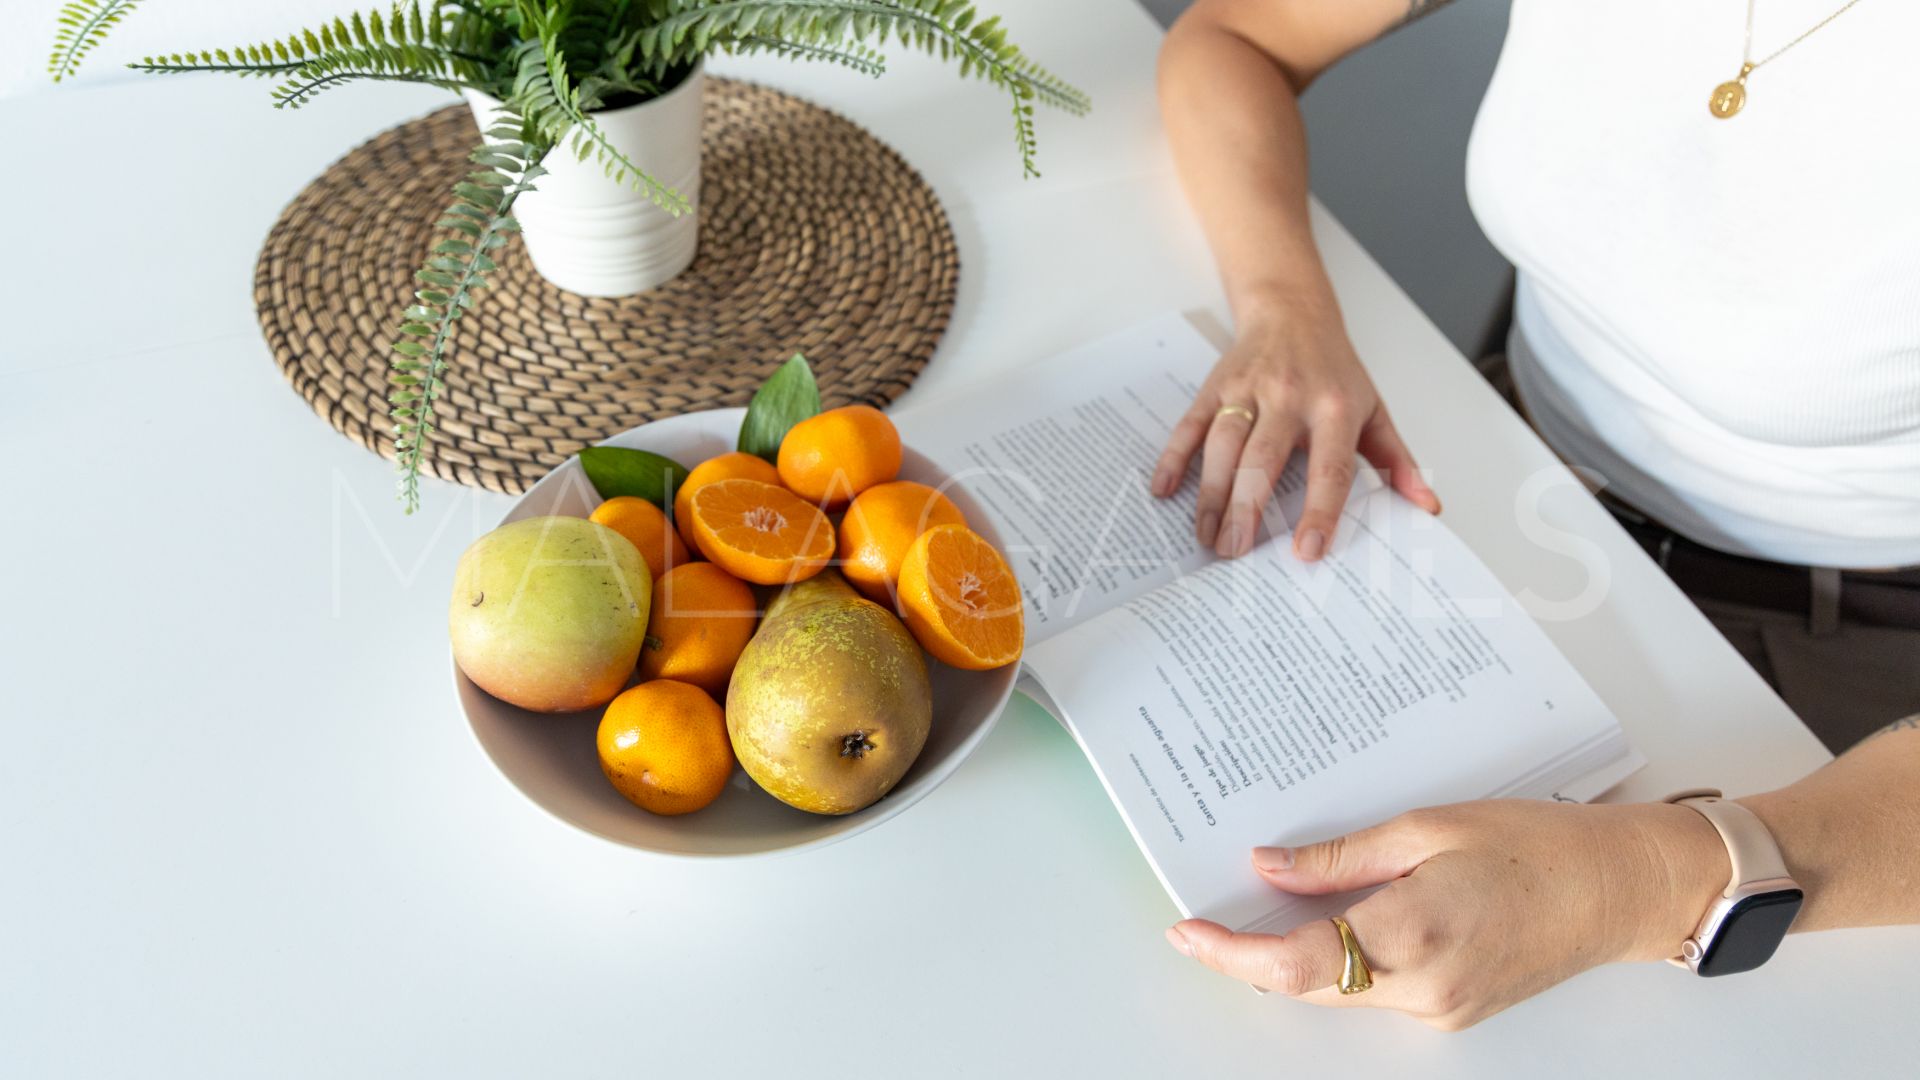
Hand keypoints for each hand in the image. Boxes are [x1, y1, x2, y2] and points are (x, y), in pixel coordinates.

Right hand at [1151, 297, 1440, 559]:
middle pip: (1263, 460)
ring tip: (1206, 537)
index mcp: (1334, 409)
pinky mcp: (1214, 386)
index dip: (1318, 511)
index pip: (1328, 468)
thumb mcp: (1373, 410)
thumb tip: (1427, 508)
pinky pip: (1189, 425)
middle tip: (1234, 553)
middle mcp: (1289, 397)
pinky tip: (1165, 490)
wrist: (1293, 310)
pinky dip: (1174, 457)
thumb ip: (1397, 462)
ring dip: (1210, 495)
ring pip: (1222, 446)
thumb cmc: (1333, 370)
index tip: (1307, 551)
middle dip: (1246, 509)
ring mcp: (1247, 390)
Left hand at [1164, 800, 1731, 1029]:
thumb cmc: (1541, 845)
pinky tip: (1329, 920)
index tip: (1188, 934)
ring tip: (1259, 910)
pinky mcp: (1454, 1010)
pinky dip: (1343, 960)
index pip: (1297, 965)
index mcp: (1415, 935)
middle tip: (1208, 918)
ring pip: (1340, 992)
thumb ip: (1341, 857)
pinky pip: (1376, 990)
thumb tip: (1270, 867)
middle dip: (1252, 957)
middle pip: (1309, 986)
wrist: (1621, 888)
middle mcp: (1425, 989)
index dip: (1232, 954)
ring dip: (1296, 958)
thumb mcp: (1428, 827)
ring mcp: (1442, 1009)